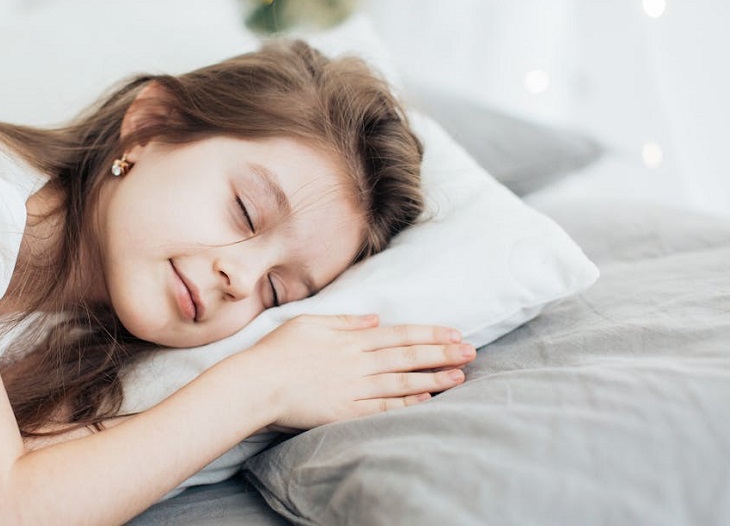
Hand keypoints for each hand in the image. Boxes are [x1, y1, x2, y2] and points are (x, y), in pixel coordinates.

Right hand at [233, 314, 475, 431]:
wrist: (258, 383)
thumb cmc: (278, 352)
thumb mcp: (310, 323)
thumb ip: (345, 321)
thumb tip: (374, 318)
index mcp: (351, 339)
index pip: (399, 334)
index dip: (430, 334)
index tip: (454, 333)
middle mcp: (359, 362)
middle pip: (408, 357)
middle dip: (443, 354)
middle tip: (471, 352)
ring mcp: (354, 388)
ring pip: (402, 382)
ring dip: (434, 378)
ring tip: (460, 376)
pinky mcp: (346, 412)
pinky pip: (384, 407)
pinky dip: (407, 403)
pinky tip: (427, 399)